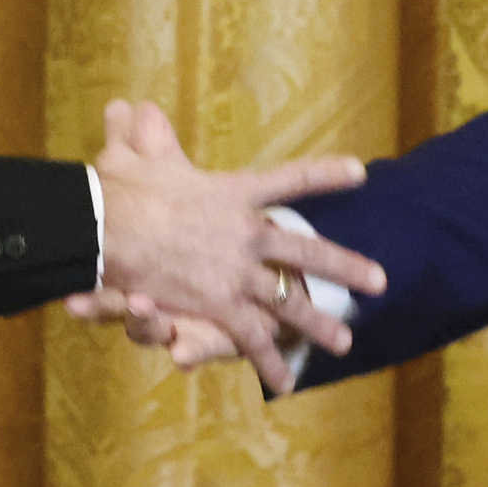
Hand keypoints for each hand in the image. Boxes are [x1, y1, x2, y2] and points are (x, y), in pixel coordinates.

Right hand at [67, 99, 383, 391]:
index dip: (326, 176)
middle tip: (378, 281)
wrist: (109, 225)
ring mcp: (239, 272)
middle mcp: (248, 234)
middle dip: (346, 267)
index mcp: (234, 193)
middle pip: (308, 251)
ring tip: (344, 341)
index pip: (290, 180)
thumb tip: (128, 105)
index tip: (360, 173)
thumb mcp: (133, 156)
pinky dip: (269, 361)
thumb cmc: (117, 189)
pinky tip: (287, 381)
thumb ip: (140, 135)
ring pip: (290, 301)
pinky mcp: (221, 305)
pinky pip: (252, 338)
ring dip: (318, 322)